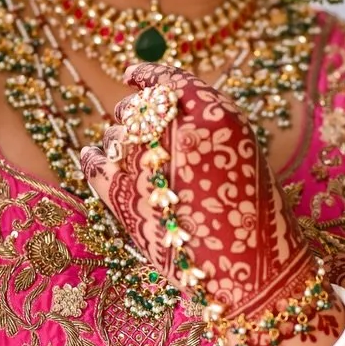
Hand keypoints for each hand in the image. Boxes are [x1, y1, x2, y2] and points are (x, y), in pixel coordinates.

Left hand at [78, 61, 319, 327]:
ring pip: (115, 132)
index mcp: (217, 116)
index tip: (133, 75)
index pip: (171, 81)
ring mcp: (144, 158)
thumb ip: (204, 123)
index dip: (148, 75)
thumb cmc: (250, 215)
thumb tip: (160, 106)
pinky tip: (100, 164)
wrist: (248, 270)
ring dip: (121, 143)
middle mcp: (178, 130)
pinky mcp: (118, 189)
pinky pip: (93, 159)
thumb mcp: (242, 152)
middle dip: (137, 118)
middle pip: (140, 106)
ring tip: (137, 167)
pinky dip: (95, 160)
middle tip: (144, 139)